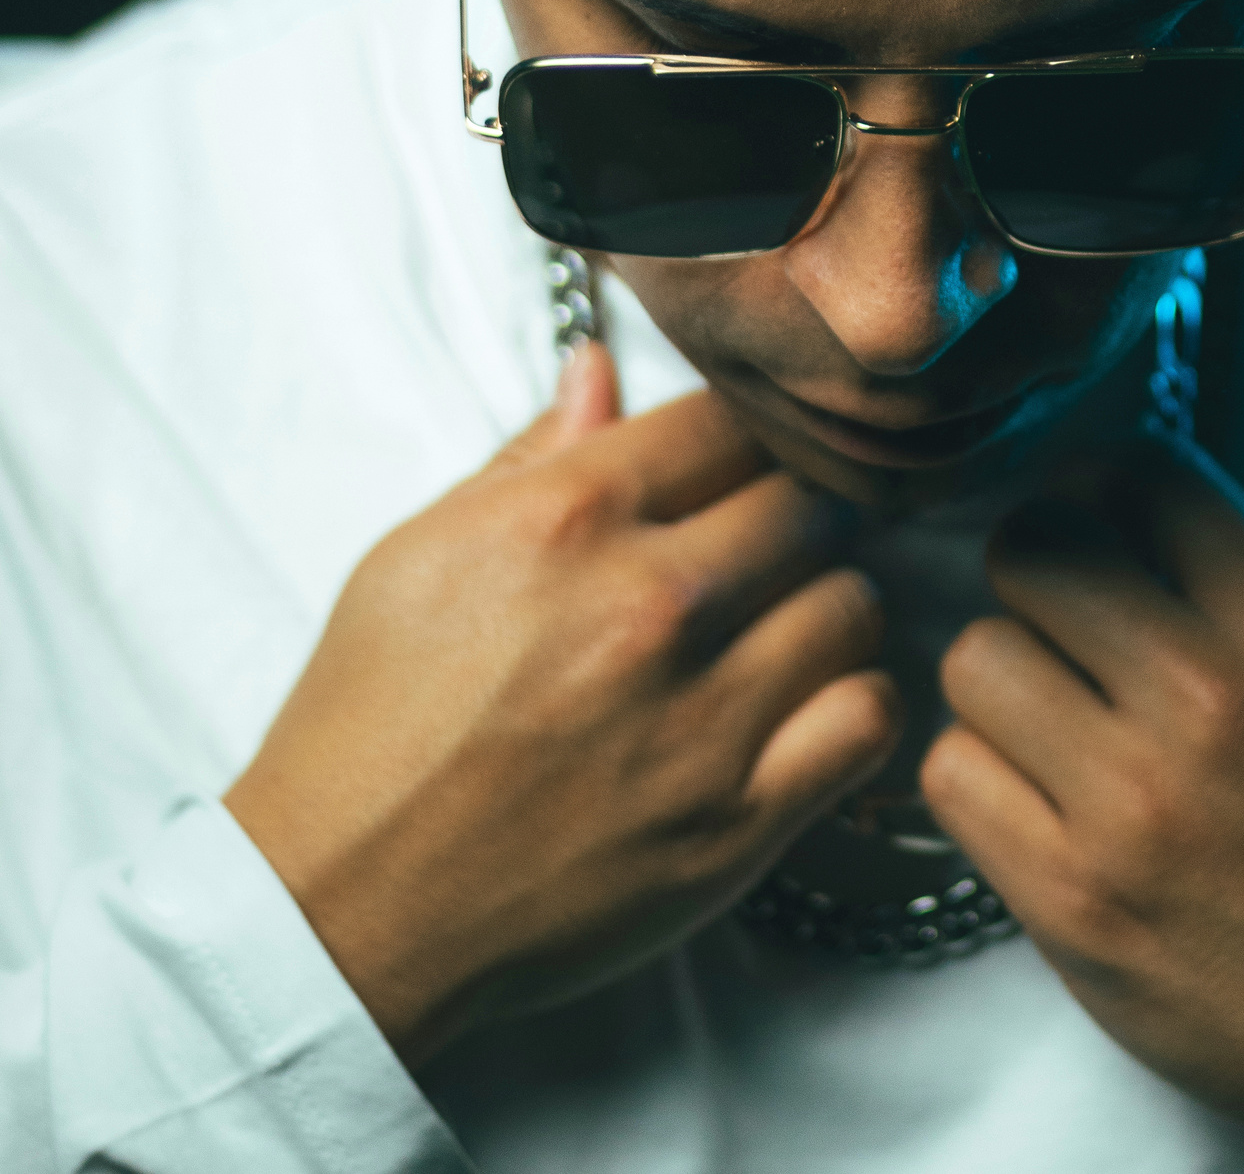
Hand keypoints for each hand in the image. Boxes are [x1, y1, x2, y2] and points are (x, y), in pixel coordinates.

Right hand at [225, 342, 899, 1063]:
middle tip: (767, 547)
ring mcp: (704, 714)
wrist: (344, 908)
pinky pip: (866, 718)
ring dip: (827, 604)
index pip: (731, 419)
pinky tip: (809, 703)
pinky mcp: (737, 821)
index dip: (744, 435)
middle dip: (794, 513)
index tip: (738, 465)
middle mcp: (650, 603)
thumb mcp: (421, 551)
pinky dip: (855, 701)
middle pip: (810, 501)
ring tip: (786, 624)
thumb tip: (601, 368)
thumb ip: (531, 453)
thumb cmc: (371, 723)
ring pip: (854, 600)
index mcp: (569, 516)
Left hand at [920, 444, 1243, 1169]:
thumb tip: (1110, 500)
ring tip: (1045, 724)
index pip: (1138, 472)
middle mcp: (1207, 701)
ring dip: (998, 687)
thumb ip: (1234, 579)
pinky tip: (1028, 799)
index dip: (1100, 491)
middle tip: (1058, 630)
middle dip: (1034, 582)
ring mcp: (1131, 804)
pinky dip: (977, 779)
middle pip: (1030, 550)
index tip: (1099, 530)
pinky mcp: (1070, 898)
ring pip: (973, 658)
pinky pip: (950, 773)